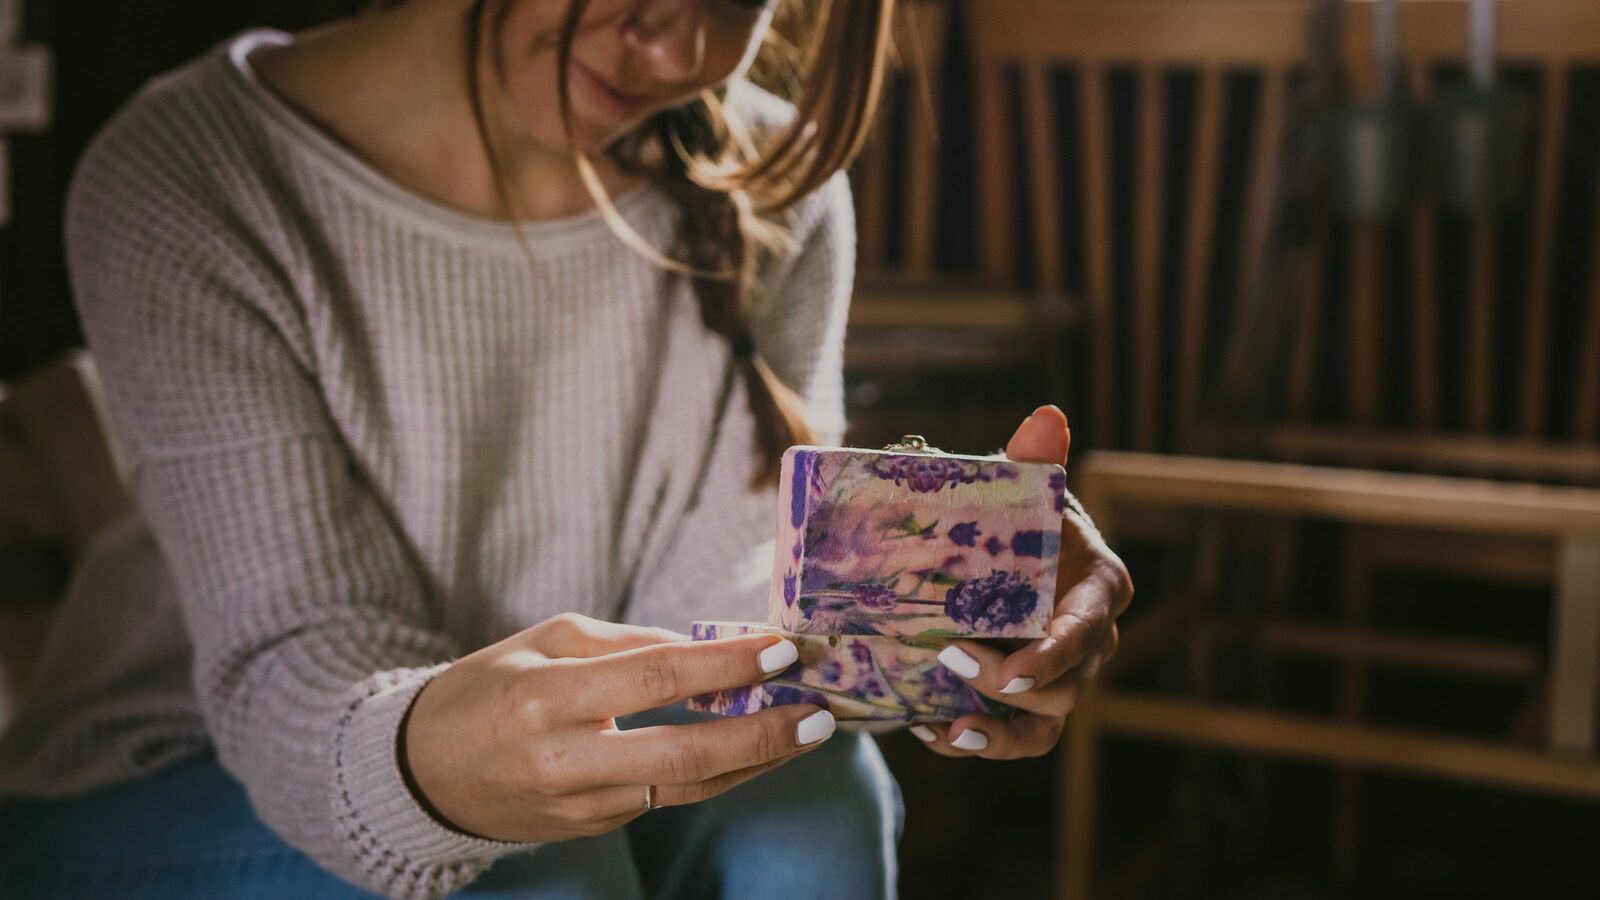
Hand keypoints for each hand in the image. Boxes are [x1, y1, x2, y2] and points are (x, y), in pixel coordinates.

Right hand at [401, 613, 834, 841]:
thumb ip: (628, 643)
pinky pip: (667, 796)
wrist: (421, 774)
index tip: (784, 649)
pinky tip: (755, 746)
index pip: (655, 678)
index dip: (726, 666)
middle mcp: (563, 759)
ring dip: (756, 760)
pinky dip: (717, 770)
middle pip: (684, 752)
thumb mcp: (545, 641)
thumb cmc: (488, 688)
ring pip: (687, 786)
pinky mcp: (592, 828)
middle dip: (762, 734)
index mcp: (545, 697)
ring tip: (808, 729)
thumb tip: (710, 648)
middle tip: (820, 711)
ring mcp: (579, 805)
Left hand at [913, 405, 1132, 758]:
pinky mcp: (1034, 703)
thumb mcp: (1025, 485)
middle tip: (950, 658)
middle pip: (1069, 683)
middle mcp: (1091, 639)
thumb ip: (1035, 458)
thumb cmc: (1018, 514)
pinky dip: (978, 743)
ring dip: (996, 730)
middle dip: (1012, 683)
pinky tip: (932, 732)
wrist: (995, 544)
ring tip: (944, 723)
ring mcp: (1065, 675)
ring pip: (1047, 723)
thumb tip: (1047, 418)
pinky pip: (1019, 739)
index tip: (1013, 671)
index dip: (1055, 655)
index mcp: (1100, 586)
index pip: (1088, 628)